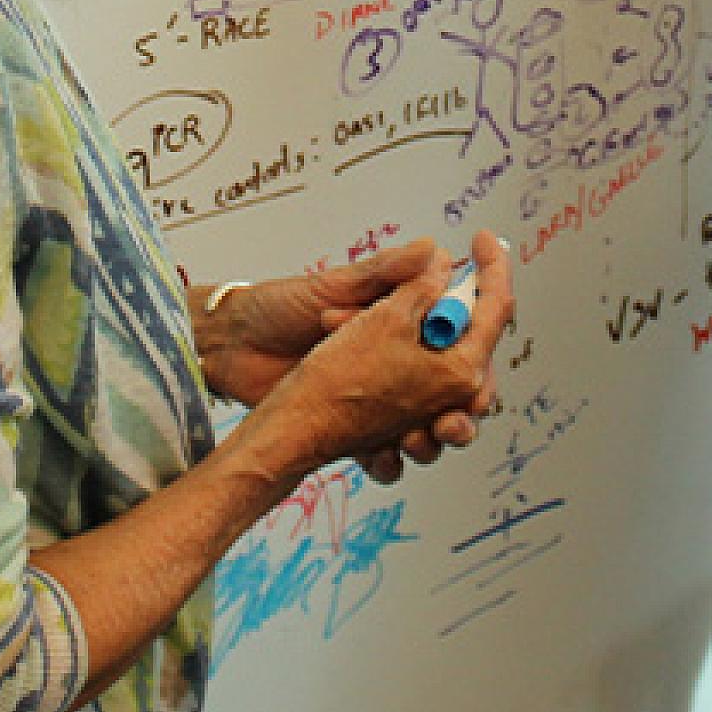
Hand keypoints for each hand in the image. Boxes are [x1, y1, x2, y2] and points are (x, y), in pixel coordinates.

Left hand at [234, 229, 515, 495]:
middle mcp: (403, 357)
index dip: (478, 347)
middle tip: (453, 420)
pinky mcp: (358, 426)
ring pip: (428, 425)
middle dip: (463, 408)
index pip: (463, 329)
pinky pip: (387, 452)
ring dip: (431, 439)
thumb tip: (434, 251)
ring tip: (417, 440)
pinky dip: (388, 460)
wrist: (232, 347)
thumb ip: (383, 273)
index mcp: (406, 315)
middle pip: (456, 387)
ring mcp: (383, 395)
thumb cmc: (281, 307)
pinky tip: (379, 457)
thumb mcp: (333, 285)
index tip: (477, 365)